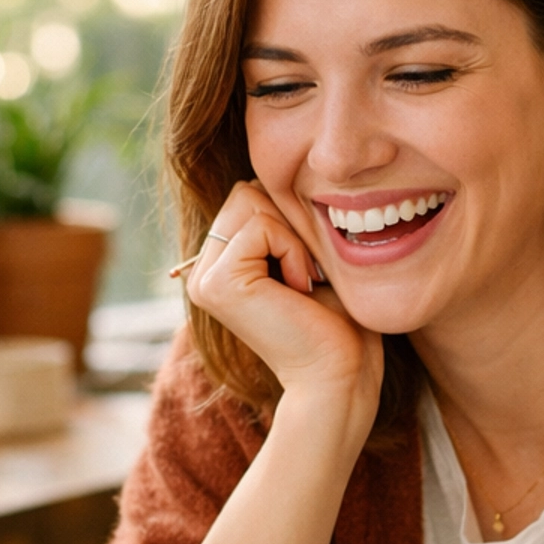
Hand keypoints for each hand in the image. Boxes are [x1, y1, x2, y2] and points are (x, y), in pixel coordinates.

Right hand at [187, 181, 382, 433]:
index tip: (310, 269)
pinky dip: (293, 250)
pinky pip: (261, 226)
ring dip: (293, 237)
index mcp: (220, 266)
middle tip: (309, 275)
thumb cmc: (336, 322)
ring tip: (304, 282)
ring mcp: (204, 279)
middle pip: (245, 192)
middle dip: (289, 223)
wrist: (340, 375)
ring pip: (250, 201)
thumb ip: (283, 222)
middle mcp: (202, 272)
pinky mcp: (217, 284)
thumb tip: (274, 169)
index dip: (290, 219)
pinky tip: (300, 289)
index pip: (249, 196)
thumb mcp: (307, 258)